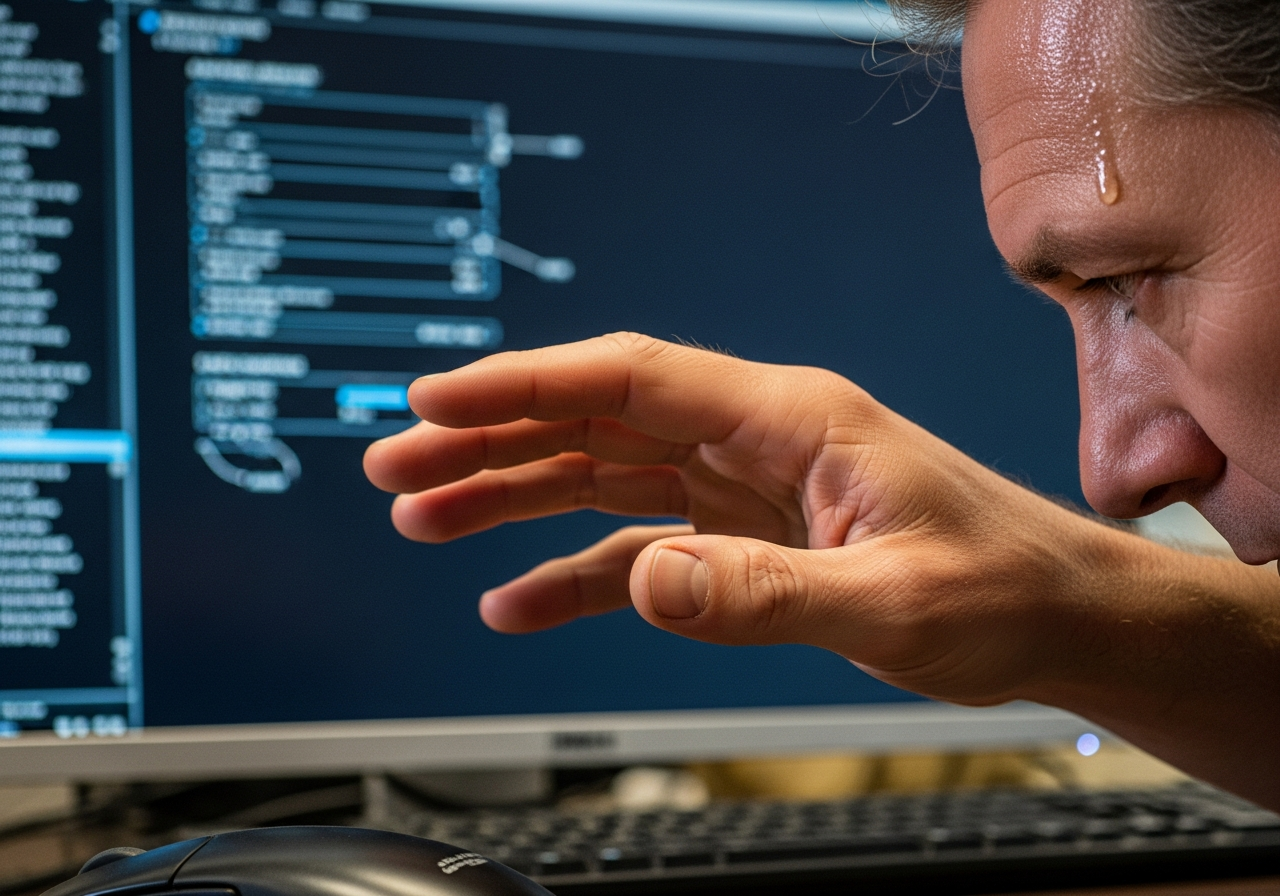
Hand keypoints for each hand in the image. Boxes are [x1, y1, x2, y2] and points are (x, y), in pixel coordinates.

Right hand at [364, 332, 1120, 705]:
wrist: (1057, 618)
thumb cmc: (1001, 588)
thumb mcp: (890, 600)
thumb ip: (765, 594)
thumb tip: (647, 584)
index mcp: (787, 419)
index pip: (628, 379)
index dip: (525, 383)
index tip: (435, 397)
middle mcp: (754, 440)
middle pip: (595, 422)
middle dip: (491, 439)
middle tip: (397, 465)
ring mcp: (745, 489)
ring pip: (602, 476)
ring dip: (513, 496)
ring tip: (426, 519)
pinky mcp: (747, 540)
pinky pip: (638, 544)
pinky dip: (574, 571)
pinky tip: (519, 600)